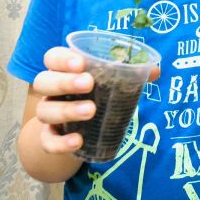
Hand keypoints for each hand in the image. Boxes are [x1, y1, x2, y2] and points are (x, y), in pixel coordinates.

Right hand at [32, 46, 159, 155]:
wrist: (76, 131)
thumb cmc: (94, 96)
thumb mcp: (109, 83)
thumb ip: (130, 74)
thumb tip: (155, 70)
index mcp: (63, 70)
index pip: (52, 58)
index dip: (62, 59)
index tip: (81, 63)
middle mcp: (50, 90)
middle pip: (44, 81)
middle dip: (64, 81)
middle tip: (88, 84)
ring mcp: (47, 114)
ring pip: (44, 110)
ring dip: (66, 110)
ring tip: (91, 111)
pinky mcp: (49, 138)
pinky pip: (47, 141)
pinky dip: (60, 142)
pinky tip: (77, 141)